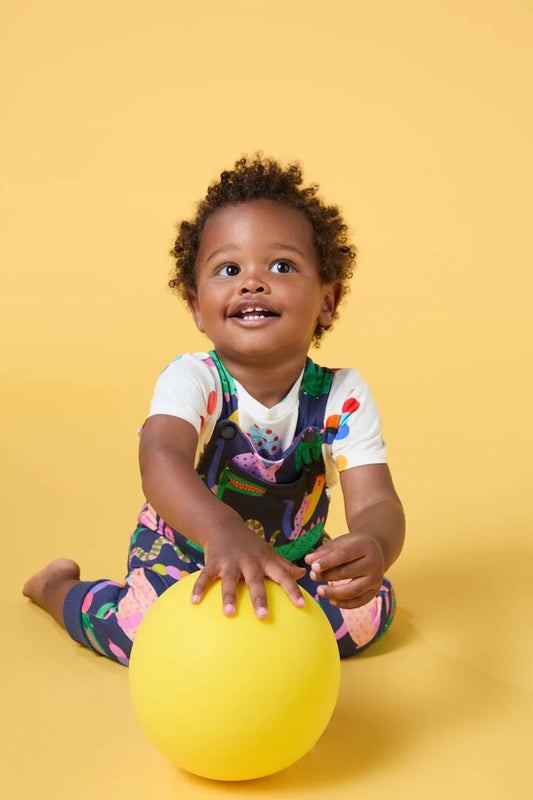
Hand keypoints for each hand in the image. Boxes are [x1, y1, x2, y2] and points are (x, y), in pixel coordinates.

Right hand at [191, 525, 306, 618]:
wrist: (223, 525)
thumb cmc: (250, 545)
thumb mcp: (268, 552)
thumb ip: (283, 565)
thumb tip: (302, 574)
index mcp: (264, 561)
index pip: (282, 576)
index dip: (292, 590)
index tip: (301, 605)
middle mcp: (249, 562)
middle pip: (255, 581)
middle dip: (260, 599)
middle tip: (264, 617)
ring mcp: (230, 562)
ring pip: (230, 581)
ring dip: (230, 596)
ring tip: (229, 613)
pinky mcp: (213, 562)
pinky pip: (205, 576)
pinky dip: (199, 588)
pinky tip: (194, 602)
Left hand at [304, 532, 384, 608]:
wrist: (376, 551)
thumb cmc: (353, 546)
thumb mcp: (341, 543)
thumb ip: (324, 551)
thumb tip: (308, 560)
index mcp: (365, 546)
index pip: (344, 555)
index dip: (327, 562)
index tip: (313, 566)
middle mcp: (374, 563)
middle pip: (348, 573)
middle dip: (327, 576)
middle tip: (312, 576)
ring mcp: (376, 579)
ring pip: (353, 590)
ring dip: (334, 593)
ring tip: (319, 590)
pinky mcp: (375, 591)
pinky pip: (359, 602)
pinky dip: (344, 604)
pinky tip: (331, 600)